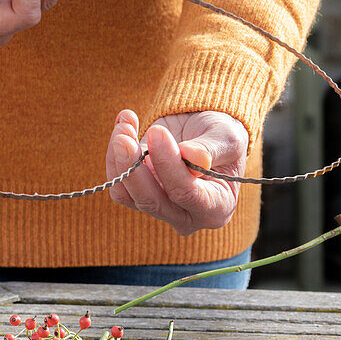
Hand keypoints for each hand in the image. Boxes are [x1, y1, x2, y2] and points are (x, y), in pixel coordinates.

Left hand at [106, 110, 248, 235]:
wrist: (204, 131)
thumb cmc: (222, 136)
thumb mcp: (226, 137)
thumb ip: (210, 149)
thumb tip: (191, 156)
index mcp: (217, 207)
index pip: (186, 193)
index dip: (168, 164)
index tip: (157, 133)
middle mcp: (187, 216)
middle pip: (151, 201)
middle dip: (133, 166)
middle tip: (124, 134)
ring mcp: (159, 207)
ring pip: (127, 194)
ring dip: (119, 157)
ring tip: (125, 123)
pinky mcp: (138, 195)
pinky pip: (117, 182)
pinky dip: (114, 154)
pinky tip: (125, 126)